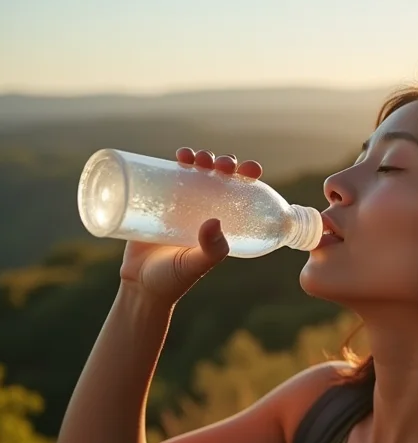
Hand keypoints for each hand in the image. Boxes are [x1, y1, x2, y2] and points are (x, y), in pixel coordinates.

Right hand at [119, 148, 263, 304]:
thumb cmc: (173, 280)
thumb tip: (215, 222)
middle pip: (218, 179)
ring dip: (199, 158)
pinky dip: (173, 163)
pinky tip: (179, 156)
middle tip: (220, 164)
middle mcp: (204, 212)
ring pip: (194, 174)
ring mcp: (180, 206)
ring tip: (195, 157)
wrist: (139, 286)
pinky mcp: (157, 203)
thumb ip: (210, 250)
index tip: (252, 168)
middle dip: (222, 165)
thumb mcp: (196, 266)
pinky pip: (167, 177)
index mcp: (221, 225)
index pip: (239, 196)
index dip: (247, 179)